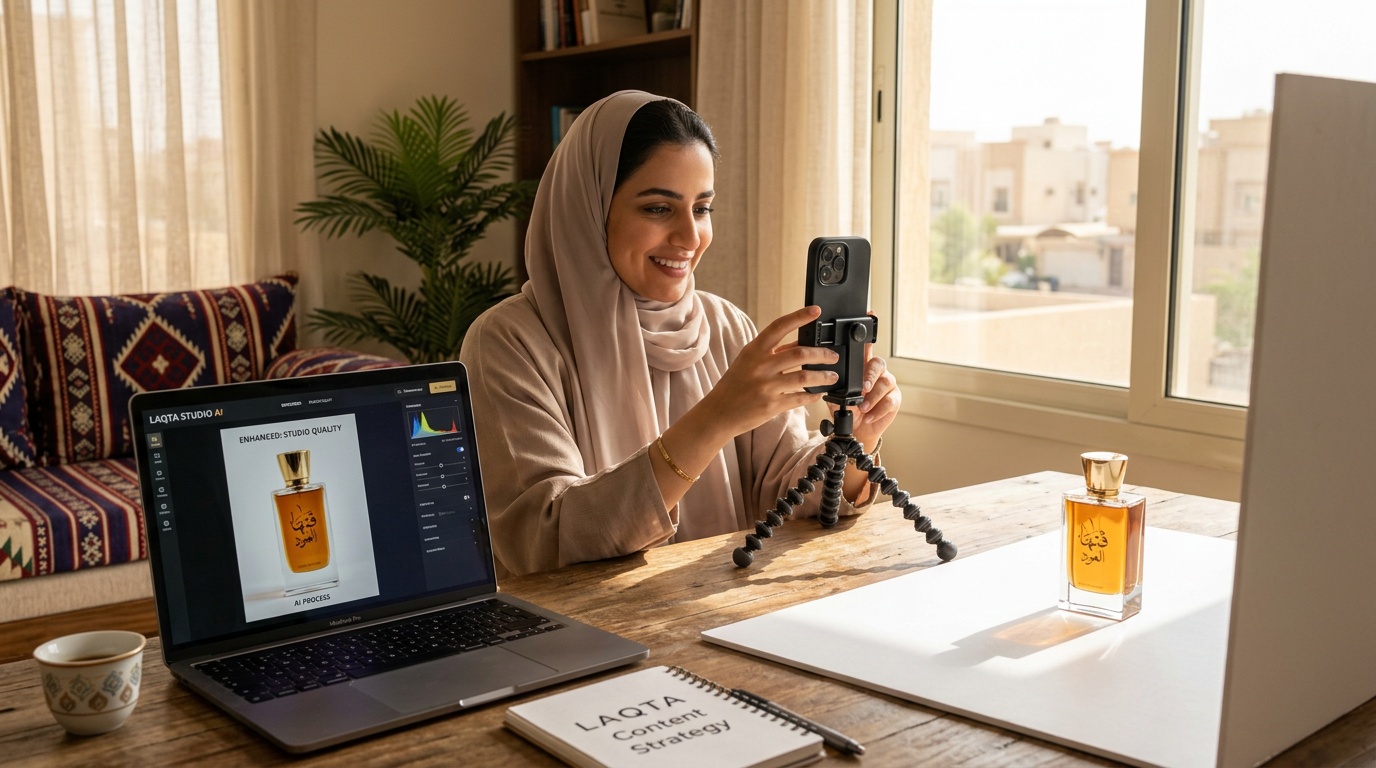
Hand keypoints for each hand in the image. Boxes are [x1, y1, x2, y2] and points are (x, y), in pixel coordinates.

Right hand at [698, 306, 839, 438]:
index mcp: (754, 350)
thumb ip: (773, 352)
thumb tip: (800, 342)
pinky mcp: (772, 405)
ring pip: (805, 377)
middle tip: (833, 356)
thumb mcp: (748, 361)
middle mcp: (760, 366)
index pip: (779, 327)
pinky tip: (819, 393)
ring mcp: (766, 386)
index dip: (799, 316)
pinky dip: (813, 395)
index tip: (816, 311)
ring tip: (832, 376)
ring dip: (823, 376)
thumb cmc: (734, 385)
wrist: (719, 412)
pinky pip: (800, 398)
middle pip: (800, 353)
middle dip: (823, 354)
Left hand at [835, 354, 899, 453]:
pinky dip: (879, 410)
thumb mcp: (839, 400)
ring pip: (885, 382)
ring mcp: (887, 385)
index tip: (865, 343)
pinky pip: (890, 400)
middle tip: (863, 388)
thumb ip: (838, 390)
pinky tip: (869, 416)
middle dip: (870, 375)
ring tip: (863, 408)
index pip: (865, 353)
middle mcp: (877, 373)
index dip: (867, 346)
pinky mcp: (895, 399)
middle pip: (878, 364)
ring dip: (873, 396)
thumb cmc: (849, 410)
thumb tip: (834, 383)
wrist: (857, 430)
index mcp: (862, 369)